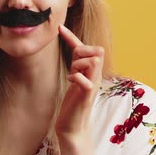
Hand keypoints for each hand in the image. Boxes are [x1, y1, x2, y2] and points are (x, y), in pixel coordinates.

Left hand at [55, 25, 103, 139]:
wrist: (72, 126)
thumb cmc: (72, 103)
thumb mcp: (75, 78)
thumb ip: (77, 64)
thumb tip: (76, 47)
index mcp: (93, 71)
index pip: (87, 48)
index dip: (72, 37)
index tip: (59, 28)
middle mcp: (96, 76)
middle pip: (97, 51)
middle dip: (82, 51)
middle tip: (73, 65)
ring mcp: (93, 85)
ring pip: (93, 61)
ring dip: (79, 64)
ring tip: (73, 74)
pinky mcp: (87, 95)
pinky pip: (86, 79)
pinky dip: (76, 77)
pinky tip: (70, 81)